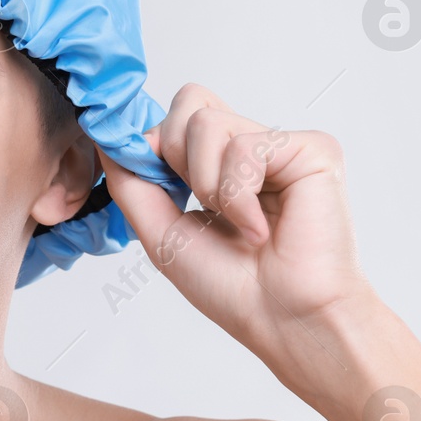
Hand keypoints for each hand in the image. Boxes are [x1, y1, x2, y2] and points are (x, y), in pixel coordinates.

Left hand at [96, 83, 378, 373]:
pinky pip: (245, 146)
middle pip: (190, 102)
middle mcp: (251, 147)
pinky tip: (260, 229)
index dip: (155, 148)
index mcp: (219, 163)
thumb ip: (131, 182)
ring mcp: (281, 146)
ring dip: (206, 185)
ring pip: (208, 123)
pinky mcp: (312, 150)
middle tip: (203, 208)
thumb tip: (108, 138)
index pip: (175, 115)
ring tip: (237, 224)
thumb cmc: (232, 286)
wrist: (281, 319)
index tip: (165, 192)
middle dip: (177, 159)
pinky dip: (237, 195)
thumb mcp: (160, 230)